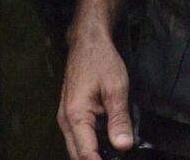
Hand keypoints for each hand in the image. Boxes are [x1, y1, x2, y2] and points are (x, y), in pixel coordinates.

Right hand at [59, 25, 132, 159]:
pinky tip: (107, 146)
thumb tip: (123, 145)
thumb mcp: (116, 88)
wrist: (87, 42)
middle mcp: (66, 120)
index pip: (87, 153)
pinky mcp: (71, 115)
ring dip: (93, 155)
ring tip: (114, 154)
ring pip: (77, 149)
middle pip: (78, 156)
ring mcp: (66, 118)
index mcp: (76, 115)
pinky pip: (79, 139)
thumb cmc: (100, 60)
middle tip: (118, 159)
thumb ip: (119, 119)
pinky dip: (91, 146)